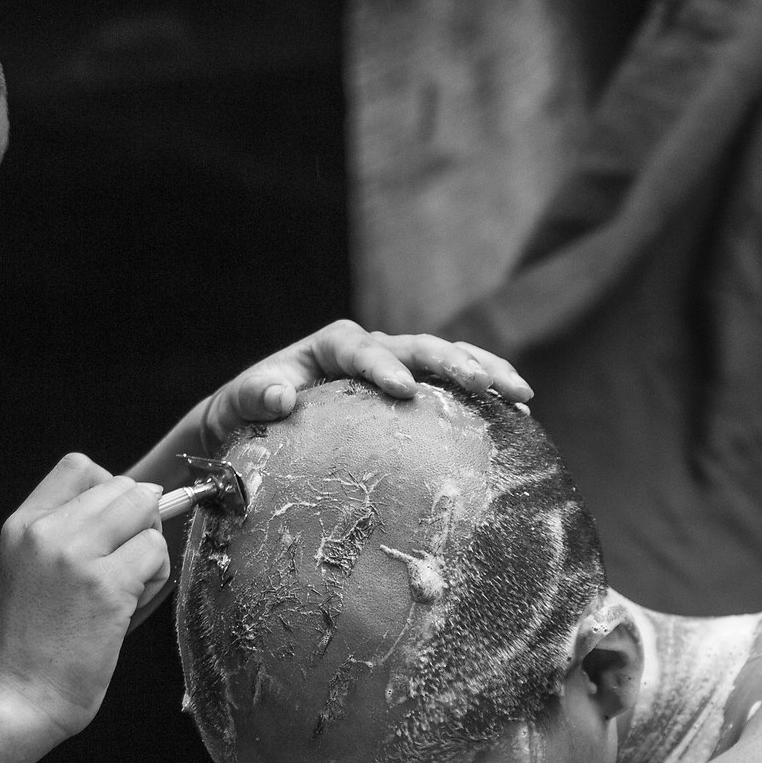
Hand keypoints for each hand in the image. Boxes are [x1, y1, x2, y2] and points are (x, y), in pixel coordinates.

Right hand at [0, 454, 170, 741]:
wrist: (18, 696)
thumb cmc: (31, 643)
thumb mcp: (29, 569)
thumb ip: (67, 531)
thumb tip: (142, 499)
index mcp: (23, 524)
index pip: (81, 466)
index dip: (110, 490)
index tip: (111, 528)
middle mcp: (47, 532)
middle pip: (124, 486)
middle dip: (139, 521)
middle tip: (126, 562)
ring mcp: (77, 556)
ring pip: (146, 514)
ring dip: (150, 549)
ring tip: (127, 585)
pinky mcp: (106, 587)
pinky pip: (157, 553)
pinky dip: (156, 577)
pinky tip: (130, 605)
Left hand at [198, 321, 531, 452]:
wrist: (260, 413)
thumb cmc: (250, 407)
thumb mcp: (240, 402)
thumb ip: (254, 395)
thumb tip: (280, 396)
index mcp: (332, 346)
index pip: (361, 348)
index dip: (383, 365)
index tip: (403, 390)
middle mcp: (370, 348)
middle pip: (418, 346)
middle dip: (454, 363)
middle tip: (484, 386)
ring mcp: (396, 366)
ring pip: (447, 358)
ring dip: (486, 372)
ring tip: (522, 395)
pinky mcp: (412, 389)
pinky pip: (453, 387)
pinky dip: (485, 396)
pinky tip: (519, 416)